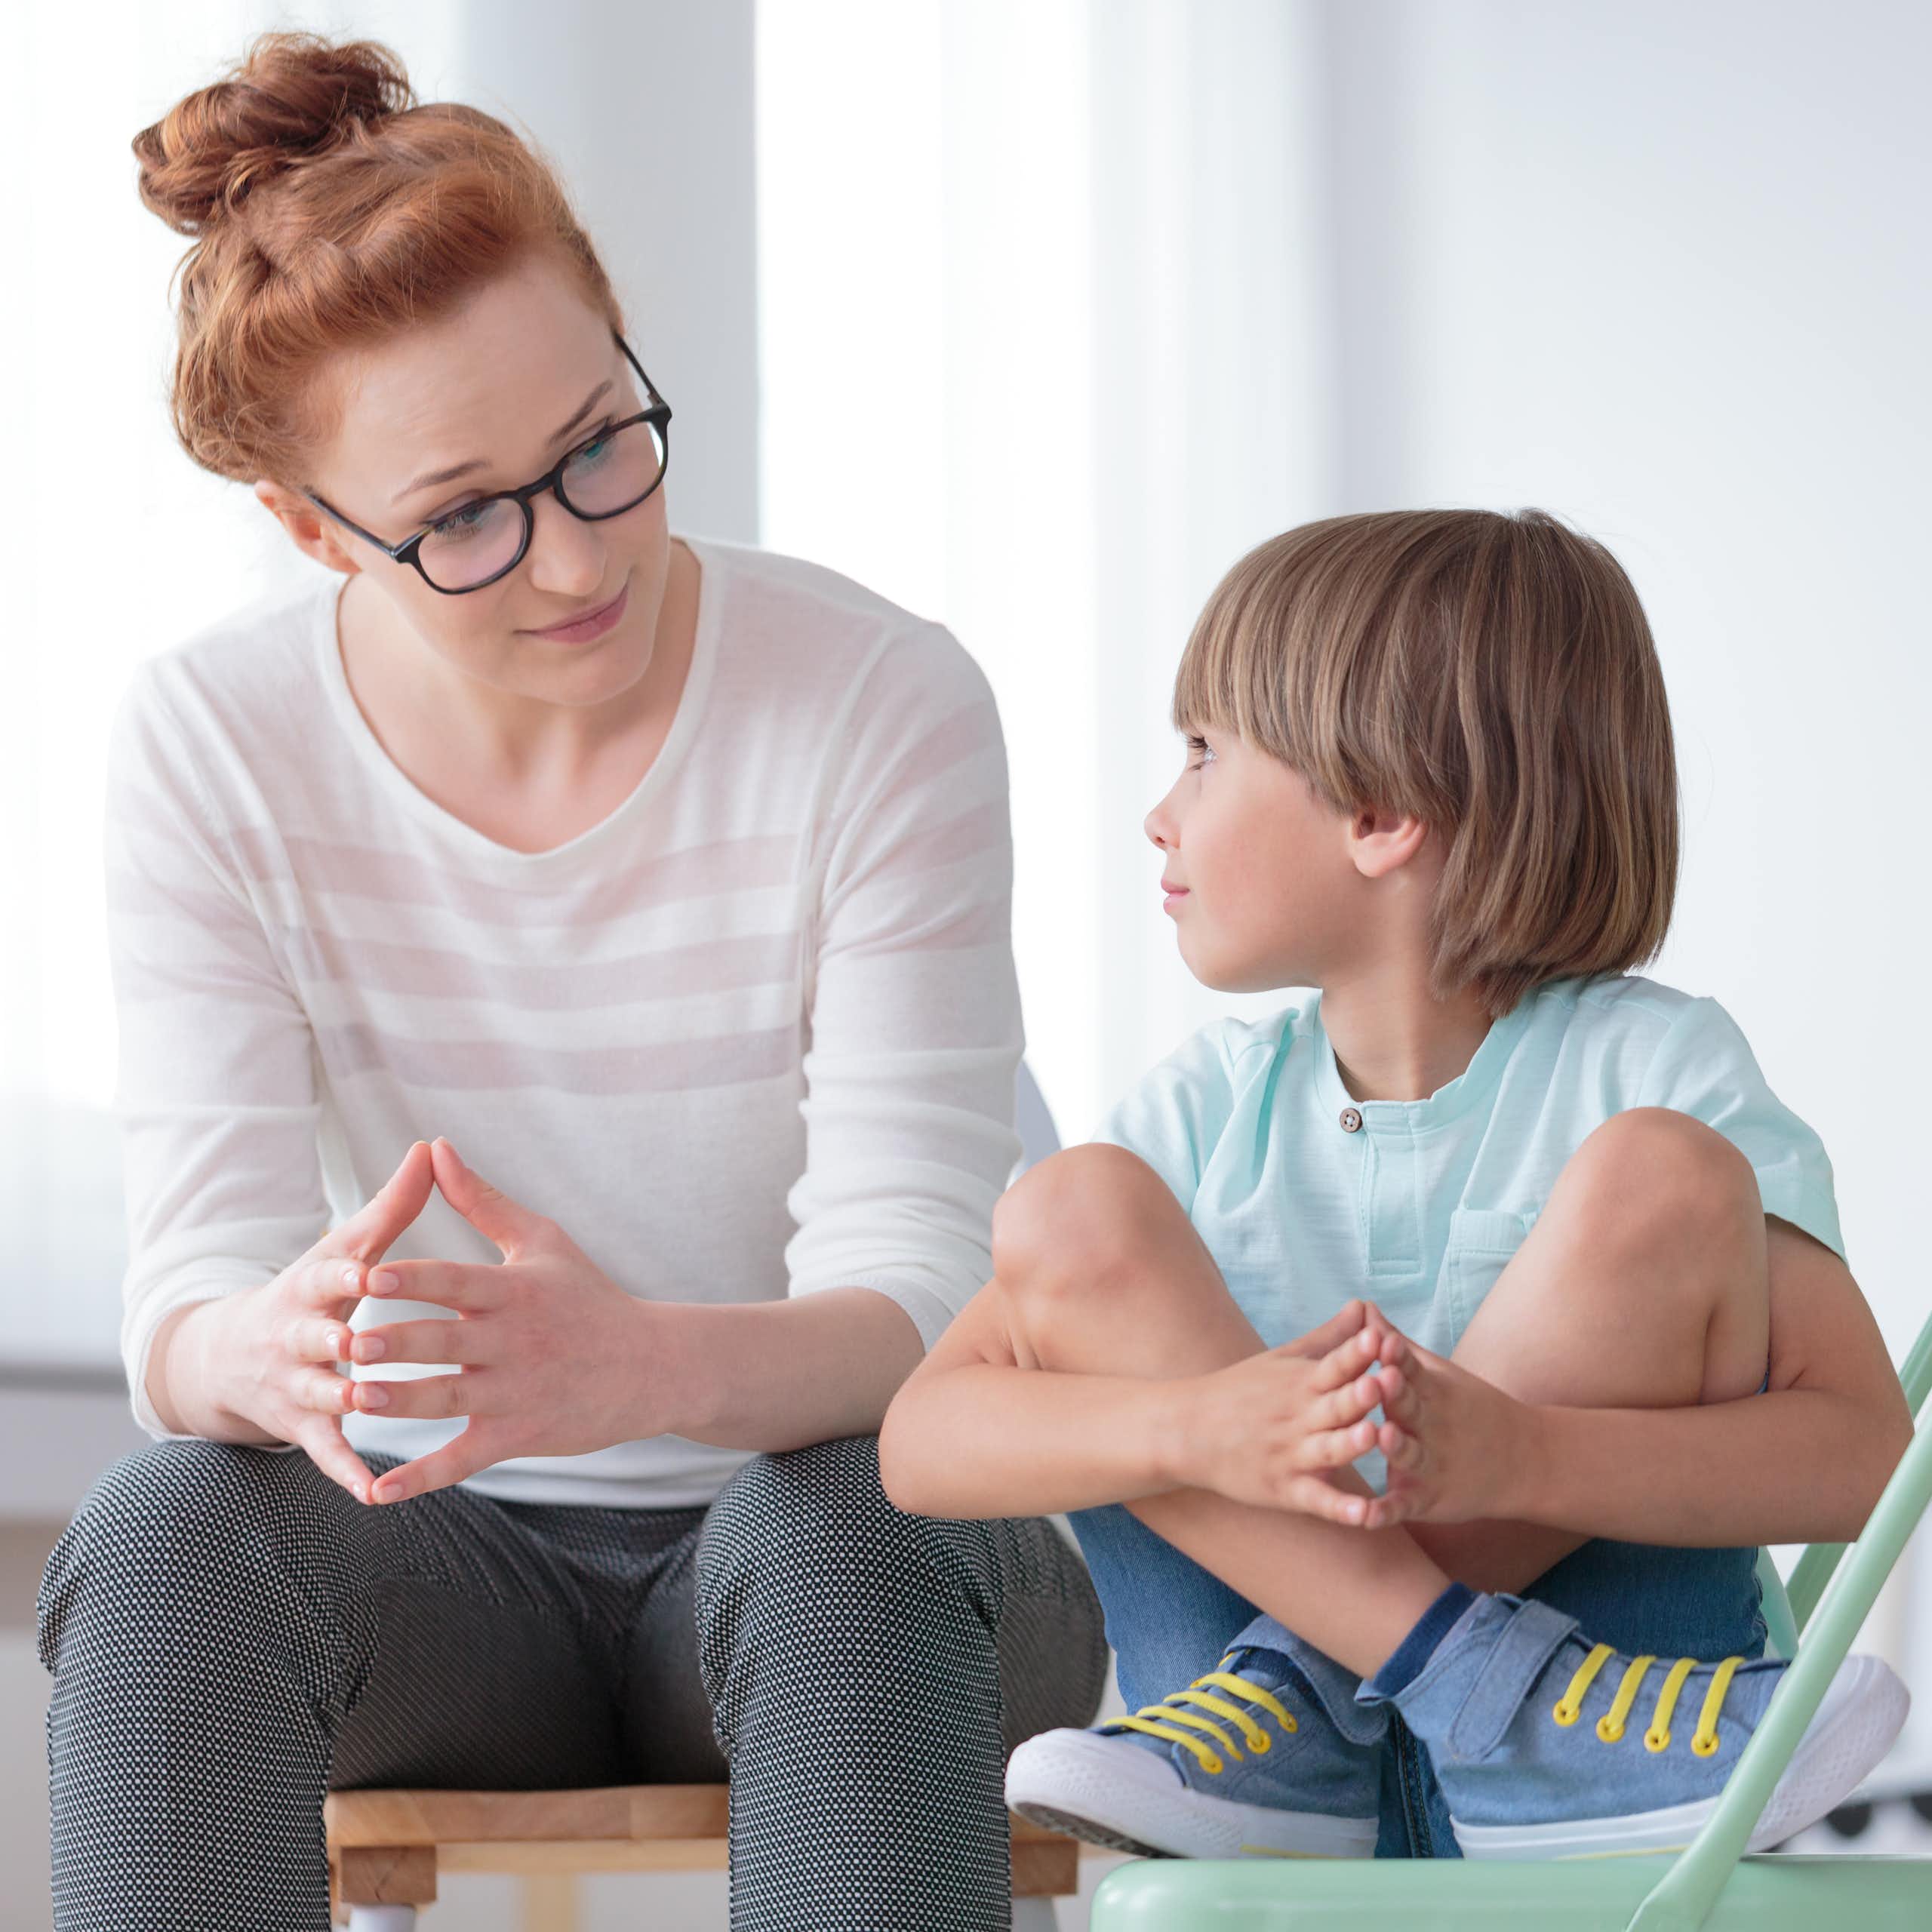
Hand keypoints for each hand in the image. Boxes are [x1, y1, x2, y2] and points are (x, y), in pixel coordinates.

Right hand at [192, 1141, 435, 1505]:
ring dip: (342, 1398)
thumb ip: (391, 1206)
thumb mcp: (342, 1248)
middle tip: (363, 1343)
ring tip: (370, 1402)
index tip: (372, 1271)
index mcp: (311, 1287)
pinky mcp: (303, 1427)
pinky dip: (347, 1472)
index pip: (327, 1276)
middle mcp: (295, 1336)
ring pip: (320, 1393)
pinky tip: (374, 1492)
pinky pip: (326, 1453)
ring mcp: (296, 1385)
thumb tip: (433, 1146)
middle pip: (314, 1337)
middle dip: (335, 1339)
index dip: (347, 1274)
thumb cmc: (313, 1291)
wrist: (229, 1356)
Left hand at [350, 1138, 658, 1504]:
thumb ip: (482, 1200)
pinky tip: (378, 1492)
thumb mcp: (542, 1241)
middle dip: (400, 1342)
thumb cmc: (590, 1296)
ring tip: (355, 1400)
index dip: (414, 1279)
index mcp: (514, 1291)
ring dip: (402, 1402)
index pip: (457, 1281)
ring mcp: (516, 1392)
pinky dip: (422, 1477)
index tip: (370, 1274)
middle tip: (351, 1341)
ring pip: (449, 1399)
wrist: (653, 1366)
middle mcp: (514, 1341)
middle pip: (447, 1341)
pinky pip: (463, 1459)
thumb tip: (435, 1148)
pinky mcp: (519, 1435)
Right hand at [1170, 1300, 1391, 1522]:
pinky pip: (1316, 1500)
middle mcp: (1298, 1418)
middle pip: (1334, 1406)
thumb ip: (1330, 1337)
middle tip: (1384, 1382)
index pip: (1333, 1364)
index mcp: (1300, 1383)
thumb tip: (1365, 1305)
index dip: (1356, 1352)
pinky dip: (1339, 1509)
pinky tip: (1364, 1515)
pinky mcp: (1285, 1490)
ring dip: (1351, 1443)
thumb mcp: (1283, 1358)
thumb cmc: (1240, 1390)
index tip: (1379, 1335)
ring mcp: (1291, 1455)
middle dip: (1359, 1395)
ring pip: (1328, 1450)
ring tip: (1374, 1435)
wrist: (1187, 1431)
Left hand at [1353, 1320, 1535, 1528]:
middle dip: (1396, 1394)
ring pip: (1411, 1455)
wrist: (1525, 1461)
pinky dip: (1386, 1512)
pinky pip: (1404, 1506)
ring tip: (1382, 1436)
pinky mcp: (1429, 1499)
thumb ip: (1396, 1346)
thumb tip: (1363, 1308)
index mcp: (1433, 1393)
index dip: (1397, 1357)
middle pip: (1411, 1408)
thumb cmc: (1468, 1410)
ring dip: (1397, 1446)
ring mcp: (1433, 1464)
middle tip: (1380, 1378)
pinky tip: (1364, 1516)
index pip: (1412, 1370)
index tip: (1380, 1339)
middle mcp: (1432, 1427)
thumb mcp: (1438, 1375)